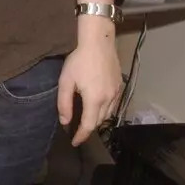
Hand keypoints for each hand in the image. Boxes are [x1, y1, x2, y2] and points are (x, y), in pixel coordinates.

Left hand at [59, 23, 121, 145]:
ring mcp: (117, 92)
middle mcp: (109, 99)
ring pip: (108, 114)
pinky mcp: (120, 85)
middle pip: (99, 121)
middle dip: (88, 129)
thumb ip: (64, 103)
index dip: (81, 136)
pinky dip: (106, 110)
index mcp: (94, 99)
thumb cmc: (79, 60)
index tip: (74, 142)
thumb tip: (65, 121)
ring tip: (87, 120)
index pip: (89, 125)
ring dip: (98, 120)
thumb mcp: (66, 81)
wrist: (98, 42)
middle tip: (78, 131)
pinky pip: (114, 105)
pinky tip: (98, 106)